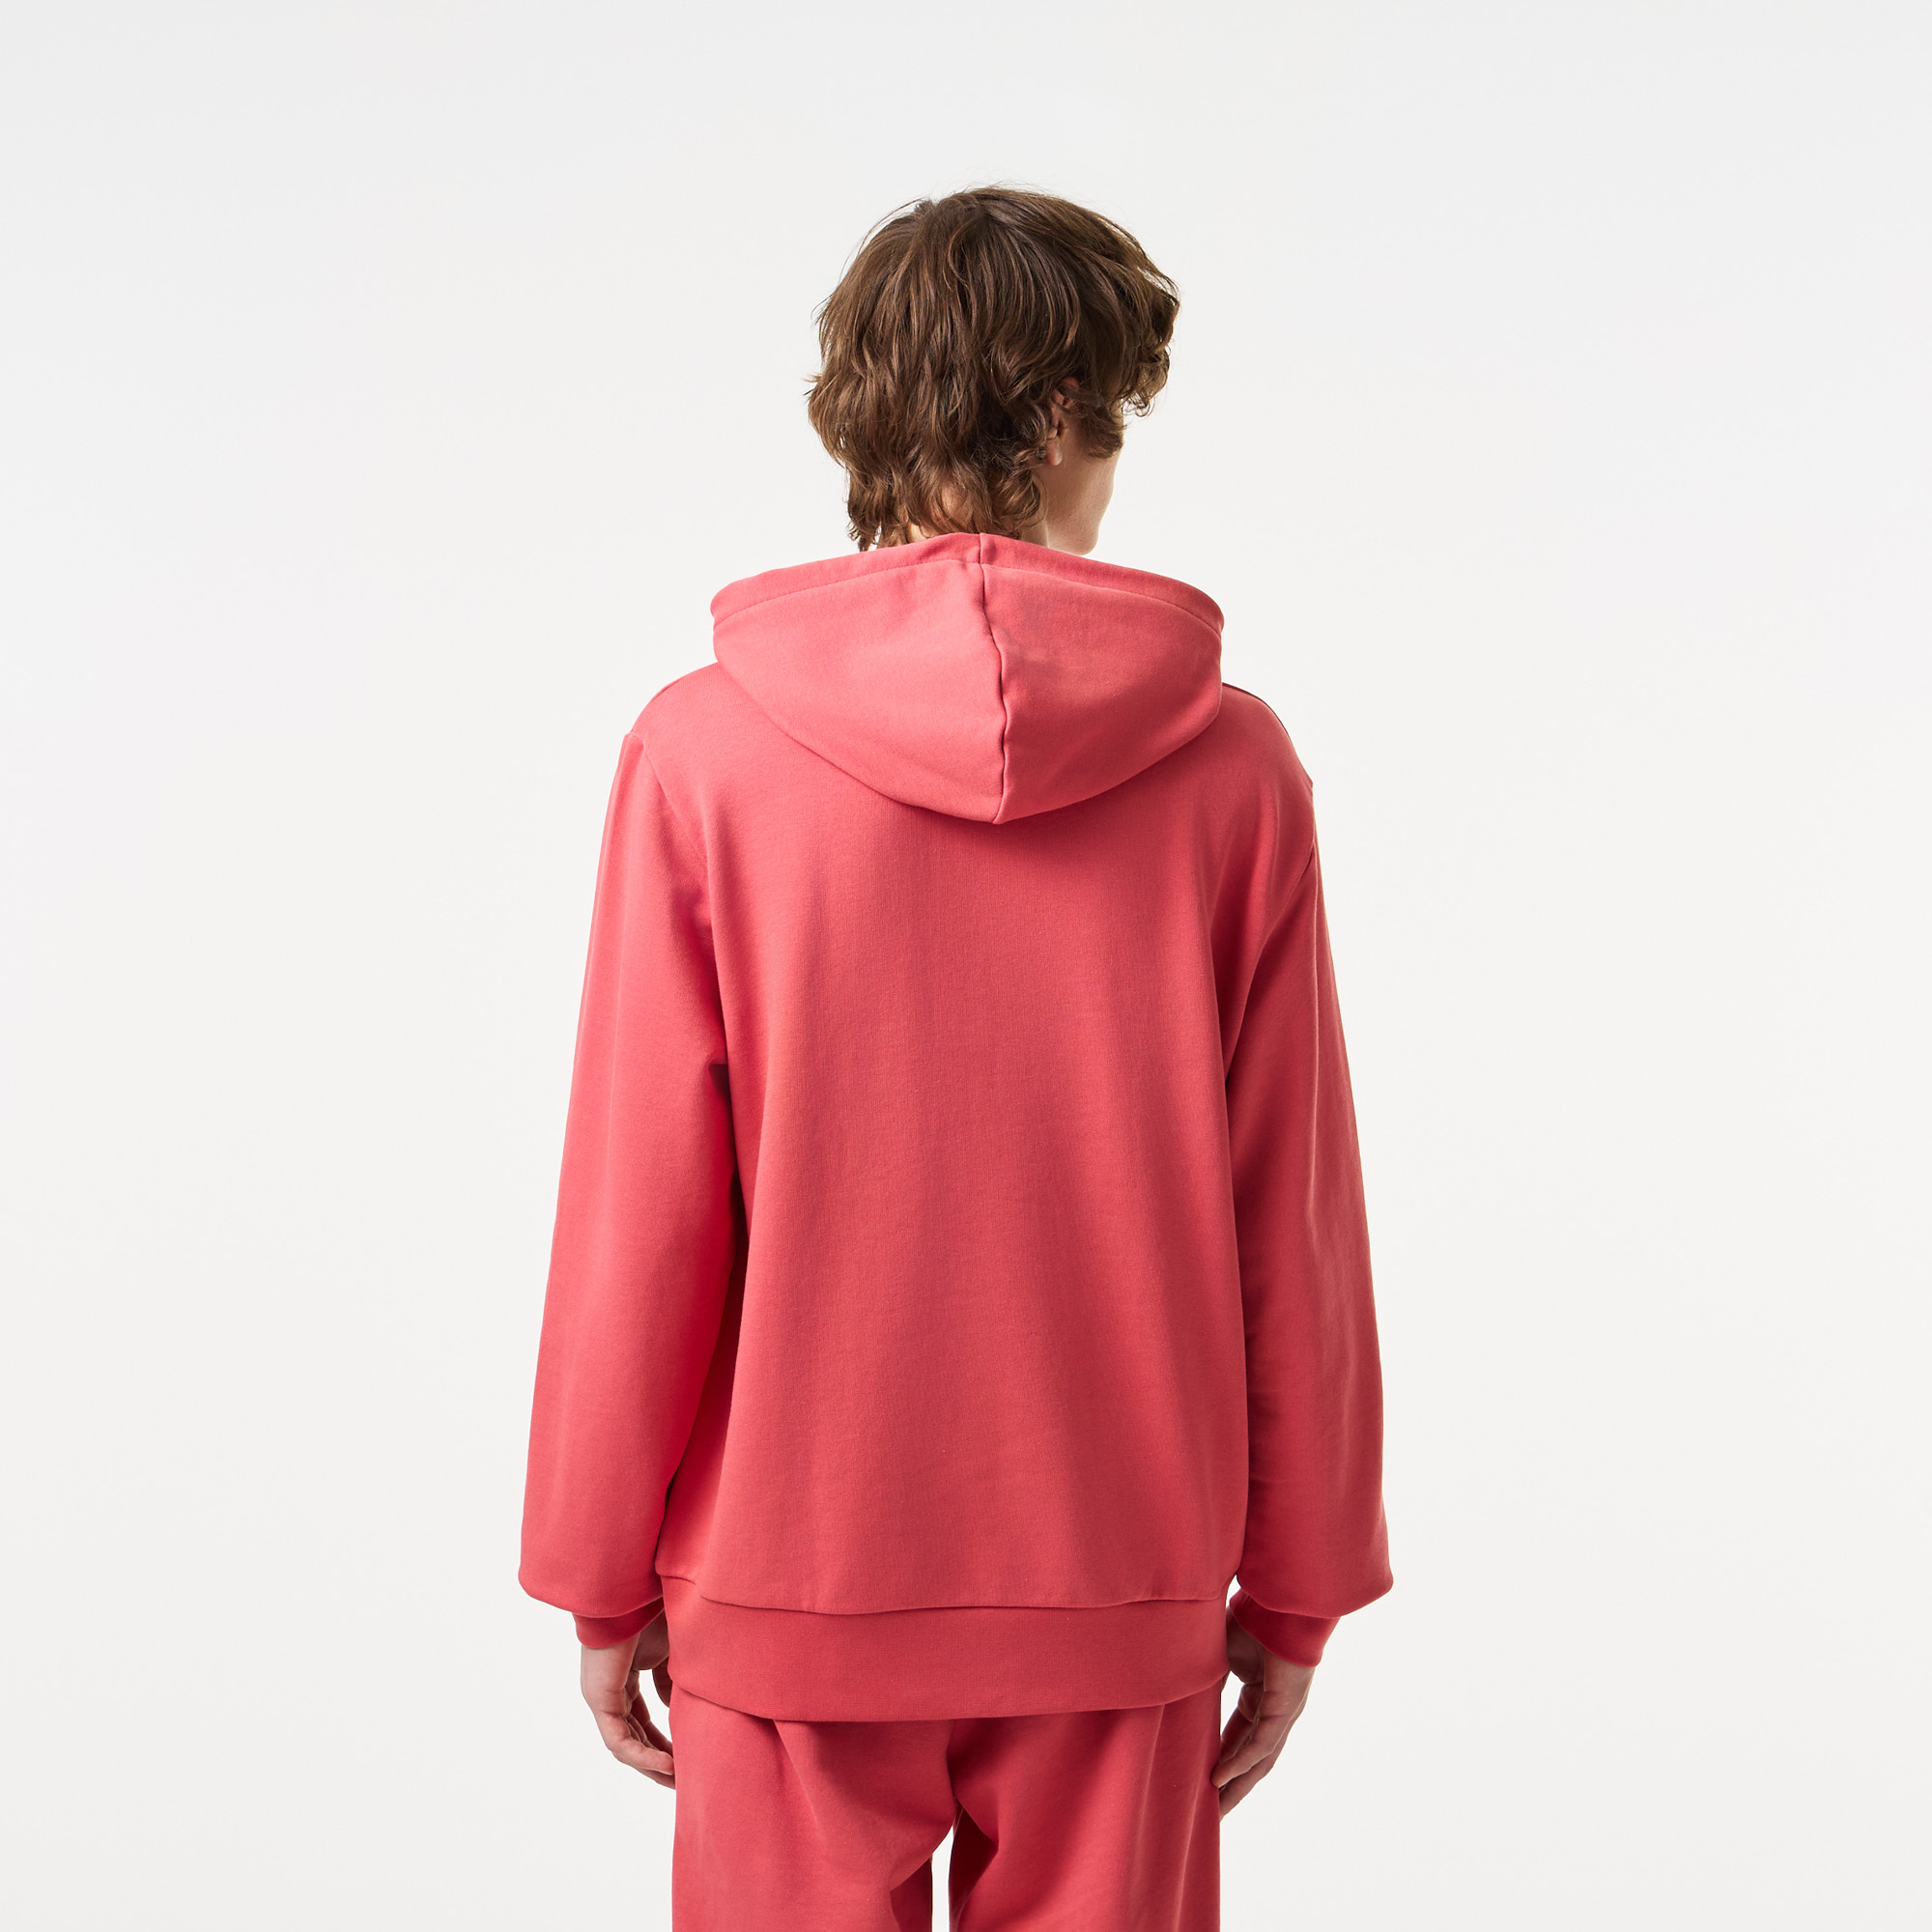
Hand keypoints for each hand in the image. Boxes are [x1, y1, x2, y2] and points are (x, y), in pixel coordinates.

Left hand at [580, 1610, 674, 1786]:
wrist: (634, 1586)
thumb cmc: (654, 1607)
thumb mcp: (672, 1650)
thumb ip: (673, 1680)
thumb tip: (678, 1708)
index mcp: (624, 1673)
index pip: (643, 1717)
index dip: (666, 1739)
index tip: (691, 1754)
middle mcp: (609, 1688)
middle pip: (633, 1735)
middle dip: (659, 1759)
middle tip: (685, 1780)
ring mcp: (601, 1694)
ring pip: (625, 1744)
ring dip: (652, 1765)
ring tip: (679, 1781)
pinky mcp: (599, 1697)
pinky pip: (618, 1739)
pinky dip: (643, 1755)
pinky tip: (668, 1765)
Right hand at [1212, 1606, 1315, 1815]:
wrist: (1278, 1600)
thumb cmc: (1251, 1618)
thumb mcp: (1219, 1655)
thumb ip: (1206, 1677)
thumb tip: (1177, 1689)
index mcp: (1261, 1696)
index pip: (1240, 1739)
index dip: (1222, 1762)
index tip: (1203, 1784)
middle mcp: (1275, 1709)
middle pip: (1252, 1759)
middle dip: (1232, 1788)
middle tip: (1213, 1814)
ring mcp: (1283, 1711)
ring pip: (1259, 1759)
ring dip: (1238, 1786)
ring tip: (1217, 1811)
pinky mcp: (1286, 1706)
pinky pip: (1262, 1743)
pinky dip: (1241, 1762)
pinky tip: (1220, 1778)